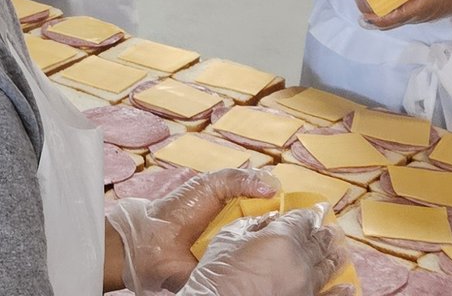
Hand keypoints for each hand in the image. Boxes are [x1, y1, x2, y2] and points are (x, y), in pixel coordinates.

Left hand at [106, 168, 276, 293]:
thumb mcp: (210, 184)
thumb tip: (272, 187)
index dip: (285, 211)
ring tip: (281, 251)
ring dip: (270, 252)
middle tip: (293, 235)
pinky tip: (261, 266)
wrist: (153, 241)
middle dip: (282, 233)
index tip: (299, 213)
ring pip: (263, 253)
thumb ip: (239, 179)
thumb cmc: (178, 209)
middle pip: (272, 232)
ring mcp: (236, 253)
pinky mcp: (229, 273)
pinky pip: (247, 273)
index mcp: (240, 209)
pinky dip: (253, 270)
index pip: (272, 210)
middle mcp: (242, 231)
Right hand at [177, 208, 349, 295]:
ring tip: (340, 251)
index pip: (302, 220)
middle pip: (317, 243)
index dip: (311, 213)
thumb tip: (267, 219)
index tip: (318, 209)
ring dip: (334, 257)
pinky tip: (349, 287)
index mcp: (283, 237)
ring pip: (325, 267)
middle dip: (325, 234)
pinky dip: (340, 293)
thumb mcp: (228, 239)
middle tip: (331, 228)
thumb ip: (251, 226)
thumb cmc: (218, 273)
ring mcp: (304, 284)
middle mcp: (300, 259)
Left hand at [361, 0, 451, 31]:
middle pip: (388, 21)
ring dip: (375, 10)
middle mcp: (417, 14)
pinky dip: (384, 8)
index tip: (363, 11)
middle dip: (369, 11)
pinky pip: (397, 14)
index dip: (376, 18)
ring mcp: (417, 16)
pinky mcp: (417, 12)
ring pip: (391, 20)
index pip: (395, 17)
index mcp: (423, 5)